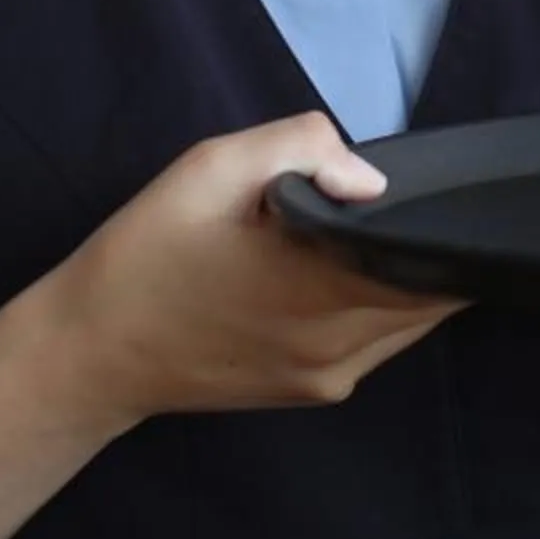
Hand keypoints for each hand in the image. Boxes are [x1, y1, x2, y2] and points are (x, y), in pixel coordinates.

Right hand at [35, 113, 460, 429]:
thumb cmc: (149, 251)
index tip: (440, 186)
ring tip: (373, 230)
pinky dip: (382, 303)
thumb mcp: (212, 167)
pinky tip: (347, 270)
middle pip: (434, 292)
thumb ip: (303, 147)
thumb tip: (372, 179)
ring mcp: (330, 376)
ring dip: (409, 275)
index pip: (432, 259)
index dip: (447, 220)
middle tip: (407, 198)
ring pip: (412, 319)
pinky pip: (380, 340)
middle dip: (431, 243)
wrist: (92, 352)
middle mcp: (338, 344)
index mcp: (319, 286)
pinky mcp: (316, 392)